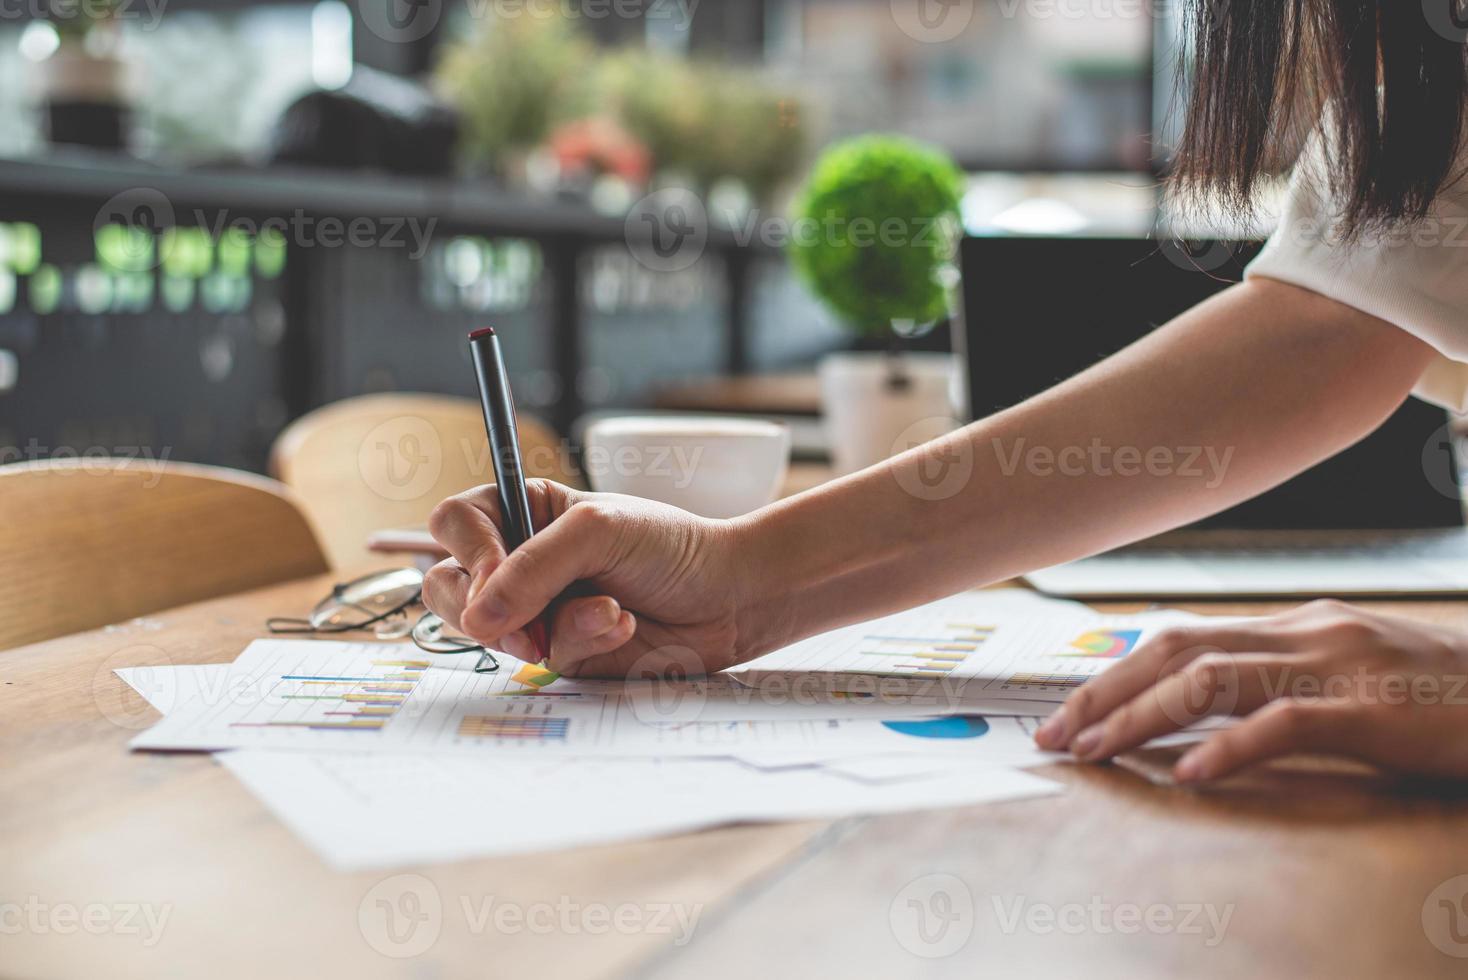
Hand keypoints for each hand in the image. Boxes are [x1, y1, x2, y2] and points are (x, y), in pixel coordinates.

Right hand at [421, 481, 752, 677]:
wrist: (728, 598)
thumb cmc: (671, 546)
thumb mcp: (600, 532)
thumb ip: (534, 568)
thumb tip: (477, 618)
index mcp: (523, 510)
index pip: (454, 524)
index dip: (467, 550)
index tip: (496, 573)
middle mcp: (519, 560)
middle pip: (448, 586)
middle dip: (490, 606)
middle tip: (532, 616)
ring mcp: (536, 609)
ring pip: (492, 632)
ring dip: (555, 625)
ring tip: (609, 610)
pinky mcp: (561, 649)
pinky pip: (545, 658)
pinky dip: (585, 643)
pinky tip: (622, 626)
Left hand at [1032, 600, 1467, 781]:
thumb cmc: (1440, 697)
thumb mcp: (1348, 677)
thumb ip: (1280, 682)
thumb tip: (1197, 711)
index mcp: (1294, 625)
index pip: (1179, 637)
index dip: (1115, 673)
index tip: (1067, 712)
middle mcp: (1305, 632)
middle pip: (1176, 649)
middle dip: (1105, 692)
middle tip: (1053, 735)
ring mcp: (1339, 665)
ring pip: (1213, 678)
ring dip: (1142, 716)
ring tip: (1094, 752)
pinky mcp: (1375, 710)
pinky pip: (1286, 723)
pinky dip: (1230, 747)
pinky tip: (1190, 774)